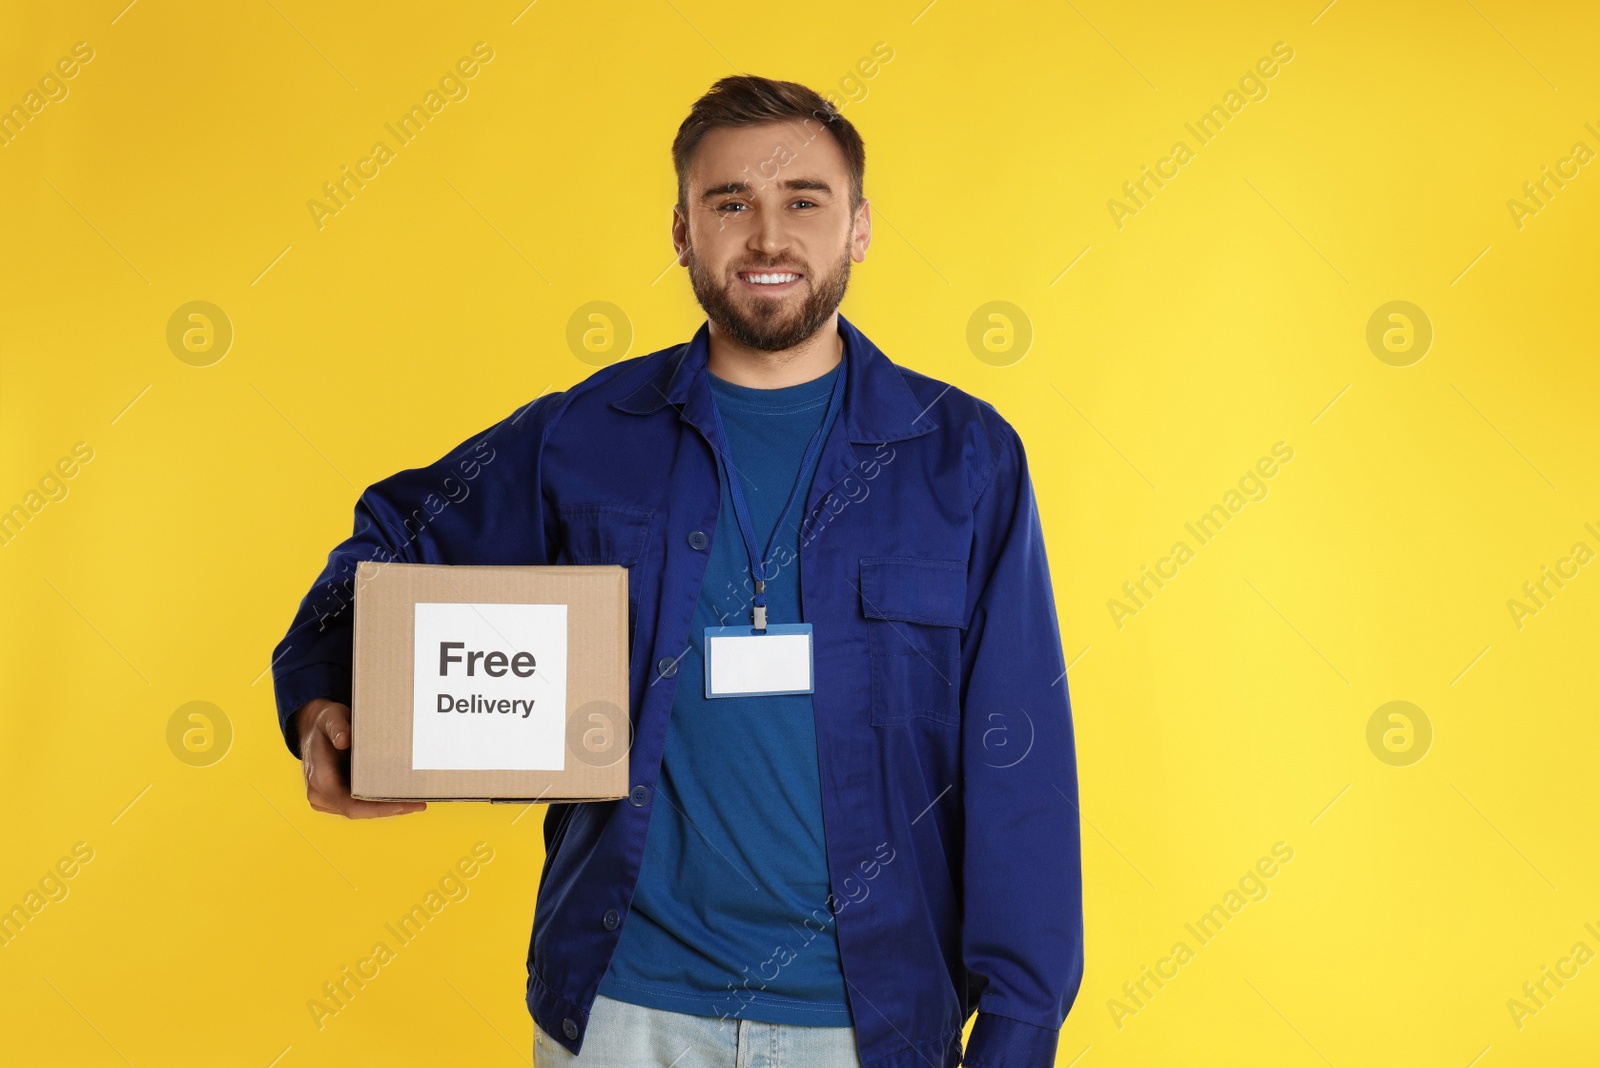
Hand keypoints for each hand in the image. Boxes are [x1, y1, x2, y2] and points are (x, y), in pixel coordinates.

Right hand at [295, 698, 426, 817]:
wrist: (315, 729)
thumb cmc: (326, 723)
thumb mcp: (331, 718)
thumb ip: (337, 727)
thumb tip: (345, 740)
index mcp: (319, 780)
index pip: (349, 805)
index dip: (377, 809)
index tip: (402, 804)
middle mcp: (320, 795)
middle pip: (358, 811)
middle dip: (389, 810)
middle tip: (419, 804)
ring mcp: (327, 799)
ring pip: (360, 811)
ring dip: (387, 808)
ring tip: (416, 803)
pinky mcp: (336, 798)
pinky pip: (359, 805)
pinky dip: (380, 803)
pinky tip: (402, 798)